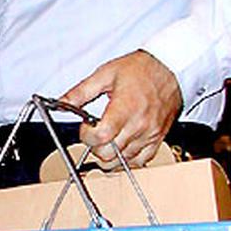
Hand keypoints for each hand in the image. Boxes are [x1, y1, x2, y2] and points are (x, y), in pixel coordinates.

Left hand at [60, 50, 181, 167]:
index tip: (85, 126)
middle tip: (94, 132)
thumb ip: (80, 92)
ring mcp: (150, 135)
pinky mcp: (158, 139)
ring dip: (109, 154)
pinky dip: (126, 159)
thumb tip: (61, 103)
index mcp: (125, 108)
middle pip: (109, 154)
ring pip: (123, 161)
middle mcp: (140, 125)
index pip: (101, 136)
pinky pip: (140, 161)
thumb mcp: (105, 74)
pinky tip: (120, 146)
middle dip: (94, 147)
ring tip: (107, 138)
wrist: (169, 68)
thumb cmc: (140, 69)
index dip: (86, 135)